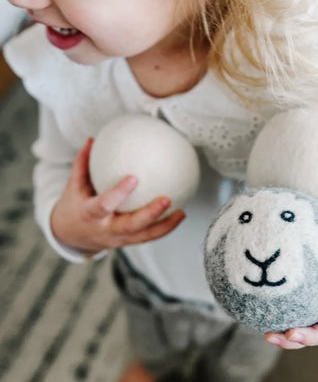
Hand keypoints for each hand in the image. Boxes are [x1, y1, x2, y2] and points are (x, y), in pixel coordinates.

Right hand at [51, 137, 185, 255]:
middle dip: (150, 214)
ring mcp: (119, 238)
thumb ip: (83, 164)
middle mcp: (106, 229)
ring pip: (145, 236)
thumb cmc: (74, 208)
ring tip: (181, 213)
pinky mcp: (129, 241)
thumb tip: (93, 140)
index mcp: (91, 214)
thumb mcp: (73, 187)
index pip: (105, 204)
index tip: (134, 178)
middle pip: (131, 225)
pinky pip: (148, 237)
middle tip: (166, 199)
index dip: (119, 193)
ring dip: (165, 226)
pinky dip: (165, 228)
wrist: (72, 237)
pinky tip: (179, 216)